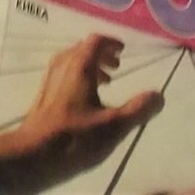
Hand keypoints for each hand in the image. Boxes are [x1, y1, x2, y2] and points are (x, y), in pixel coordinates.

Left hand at [0, 33, 162, 191]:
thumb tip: (159, 95)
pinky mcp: (44, 94)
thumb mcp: (114, 126)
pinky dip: (80, 77)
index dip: (111, 42)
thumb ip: (138, 110)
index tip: (123, 51)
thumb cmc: (76, 137)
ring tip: (106, 83)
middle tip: (118, 67)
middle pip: (83, 49)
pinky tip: (87, 100)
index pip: (95, 41)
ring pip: (72, 62)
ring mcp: (50, 79)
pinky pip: (65, 74)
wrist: (36, 154)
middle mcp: (62, 65)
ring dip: (91, 66)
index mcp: (79, 65)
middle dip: (102, 55)